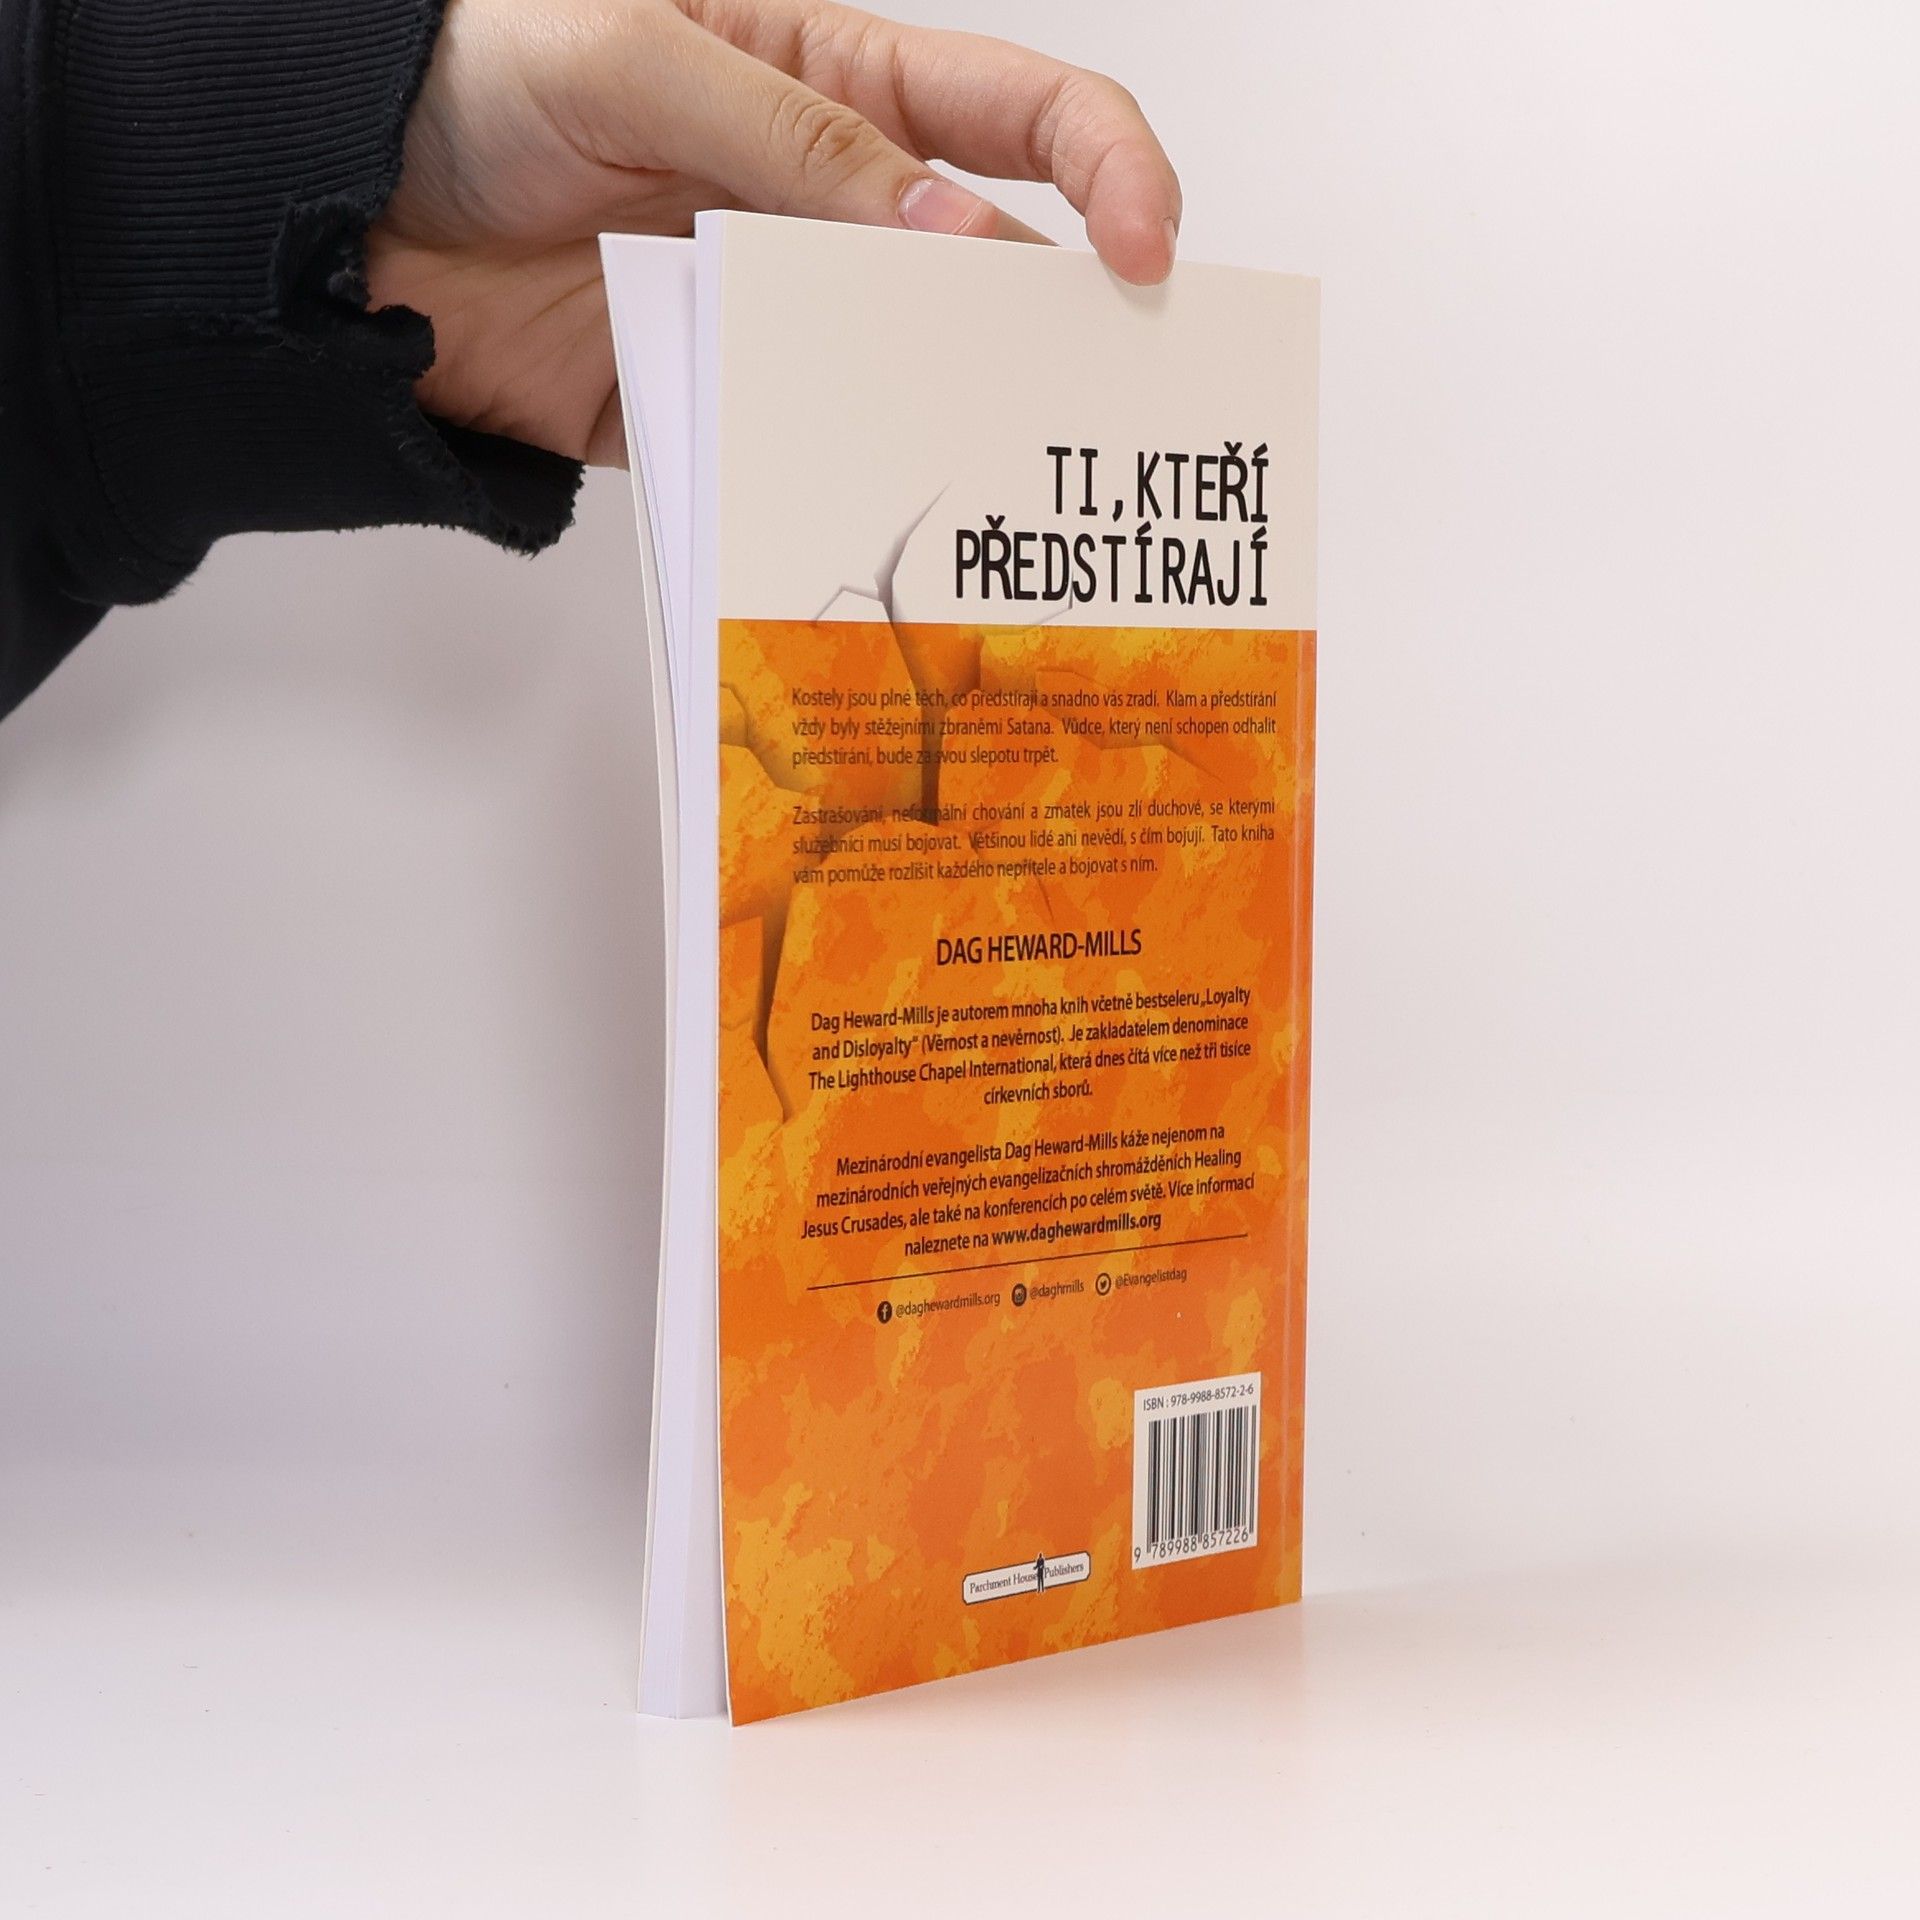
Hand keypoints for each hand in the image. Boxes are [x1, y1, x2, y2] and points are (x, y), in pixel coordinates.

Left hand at [366, 0, 1181, 466]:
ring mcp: (774, 313)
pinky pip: (803, 445)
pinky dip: (843, 477)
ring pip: (908, 371)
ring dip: (960, 416)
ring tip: (1014, 472)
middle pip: (990, 264)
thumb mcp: (644, 59)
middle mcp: (825, 205)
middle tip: (1103, 397)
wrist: (342, 212)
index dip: (1110, 166)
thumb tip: (956, 235)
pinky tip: (880, 508)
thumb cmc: (472, 81)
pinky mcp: (716, 403)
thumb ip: (803, 144)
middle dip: (1061, 323)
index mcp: (835, 80)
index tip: (1146, 248)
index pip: (1020, 112)